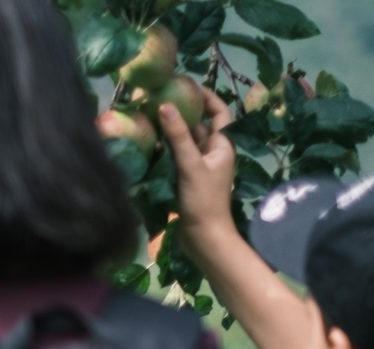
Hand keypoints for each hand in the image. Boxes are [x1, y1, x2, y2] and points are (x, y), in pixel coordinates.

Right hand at [157, 90, 237, 238]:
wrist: (204, 237)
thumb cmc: (203, 200)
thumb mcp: (190, 165)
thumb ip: (178, 136)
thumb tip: (165, 106)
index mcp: (223, 145)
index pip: (220, 112)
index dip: (207, 97)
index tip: (188, 86)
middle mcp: (213, 153)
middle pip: (199, 126)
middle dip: (182, 113)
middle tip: (160, 100)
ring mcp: (200, 167)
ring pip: (186, 142)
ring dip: (172, 132)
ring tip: (151, 119)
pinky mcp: (188, 180)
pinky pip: (177, 158)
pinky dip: (166, 150)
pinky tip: (150, 146)